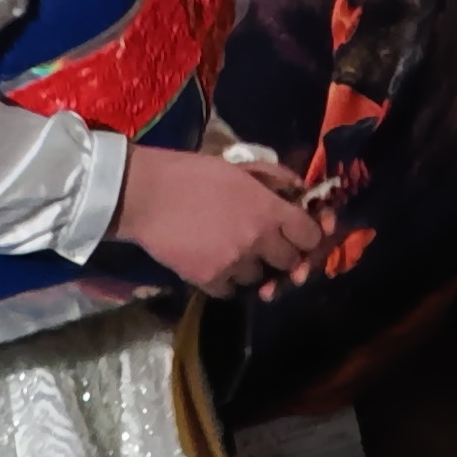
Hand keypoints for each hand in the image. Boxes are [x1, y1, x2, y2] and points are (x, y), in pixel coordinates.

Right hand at [117, 139, 321, 296]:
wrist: (146, 196)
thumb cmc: (191, 174)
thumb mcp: (238, 166)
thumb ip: (274, 177)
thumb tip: (299, 189)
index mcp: (269, 210)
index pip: (311, 235)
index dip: (308, 236)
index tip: (299, 235)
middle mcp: (258, 241)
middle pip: (290, 262)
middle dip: (282, 254)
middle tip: (267, 246)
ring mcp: (235, 264)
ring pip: (259, 278)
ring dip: (252, 268)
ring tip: (234, 253)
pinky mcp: (211, 280)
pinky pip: (231, 290)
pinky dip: (227, 281)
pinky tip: (215, 265)